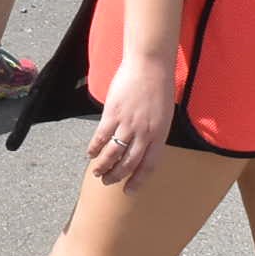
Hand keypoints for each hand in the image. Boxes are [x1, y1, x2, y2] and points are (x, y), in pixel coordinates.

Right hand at [87, 54, 175, 190]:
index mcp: (159, 135)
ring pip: (113, 153)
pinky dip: (95, 148)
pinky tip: (90, 153)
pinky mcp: (113, 113)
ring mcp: (128, 124)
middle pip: (128, 163)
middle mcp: (144, 133)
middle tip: (108, 182)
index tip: (129, 190)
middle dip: (117, 176)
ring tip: (97, 172)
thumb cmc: (158, 87)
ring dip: (103, 166)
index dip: (138, 181)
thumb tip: (141, 147)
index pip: (148, 166)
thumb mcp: (163, 115)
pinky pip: (101, 136)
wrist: (150, 65)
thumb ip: (153, 132)